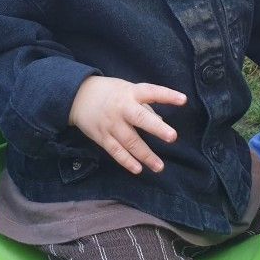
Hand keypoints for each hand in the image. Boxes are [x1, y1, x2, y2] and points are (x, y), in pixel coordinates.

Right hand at [68, 76, 185, 174]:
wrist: (77, 96)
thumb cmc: (109, 92)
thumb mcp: (127, 90)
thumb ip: (144, 105)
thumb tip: (161, 121)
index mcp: (130, 93)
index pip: (151, 92)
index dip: (167, 95)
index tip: (183, 100)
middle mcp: (121, 108)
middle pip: (140, 118)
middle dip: (156, 128)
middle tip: (172, 137)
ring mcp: (111, 124)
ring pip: (130, 141)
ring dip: (145, 155)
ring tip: (159, 166)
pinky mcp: (102, 137)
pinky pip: (116, 151)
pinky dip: (126, 161)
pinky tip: (138, 169)